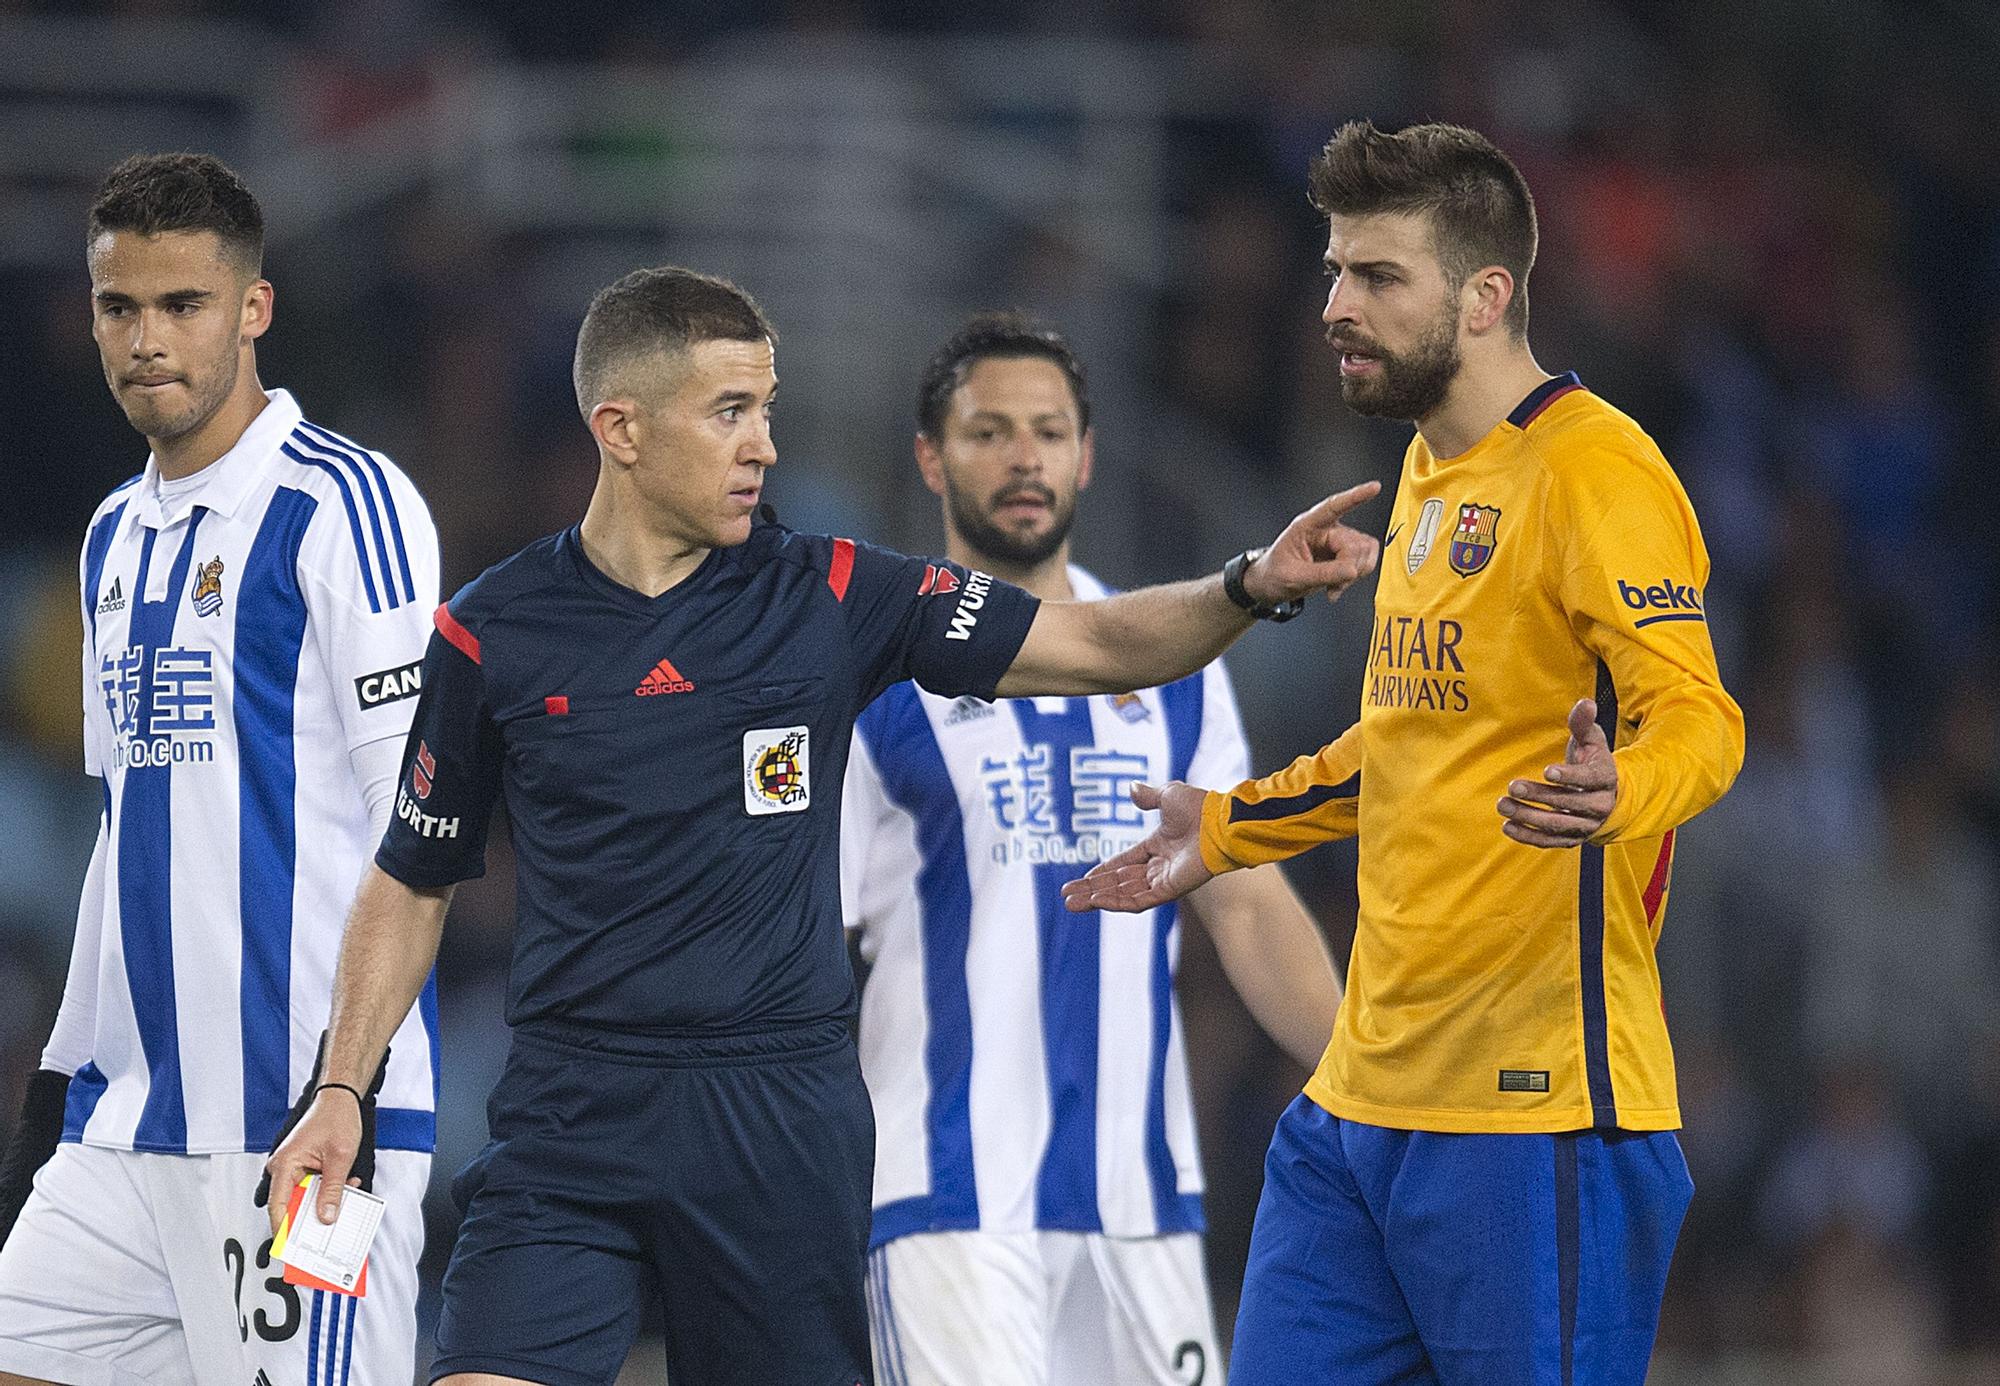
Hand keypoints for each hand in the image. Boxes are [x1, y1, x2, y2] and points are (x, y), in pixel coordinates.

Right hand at [263, 1090, 362, 1236]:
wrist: (341, 1097)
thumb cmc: (336, 1117)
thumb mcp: (340, 1157)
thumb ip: (332, 1189)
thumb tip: (326, 1216)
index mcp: (285, 1165)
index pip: (278, 1206)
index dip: (284, 1229)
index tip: (291, 1248)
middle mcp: (284, 1168)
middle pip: (291, 1204)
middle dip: (309, 1219)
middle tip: (323, 1238)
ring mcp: (294, 1167)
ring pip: (305, 1197)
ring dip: (324, 1202)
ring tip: (342, 1210)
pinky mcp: (305, 1166)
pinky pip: (313, 1186)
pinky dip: (329, 1190)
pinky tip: (348, 1189)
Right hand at [1061, 781, 1213, 912]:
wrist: (1218, 823)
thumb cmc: (1199, 808)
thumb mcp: (1168, 795)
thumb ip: (1148, 796)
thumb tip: (1131, 789)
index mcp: (1159, 846)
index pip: (1124, 863)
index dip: (1103, 871)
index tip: (1083, 878)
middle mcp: (1160, 867)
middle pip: (1119, 882)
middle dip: (1092, 890)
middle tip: (1067, 897)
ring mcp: (1164, 880)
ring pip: (1124, 894)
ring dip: (1098, 899)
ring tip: (1072, 903)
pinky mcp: (1169, 891)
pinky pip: (1138, 901)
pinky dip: (1116, 902)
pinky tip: (1096, 902)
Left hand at [1243, 481, 1382, 606]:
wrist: (1271, 584)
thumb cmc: (1274, 574)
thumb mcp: (1293, 576)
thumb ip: (1323, 573)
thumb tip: (1352, 570)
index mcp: (1307, 525)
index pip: (1333, 507)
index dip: (1355, 496)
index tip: (1375, 488)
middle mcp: (1326, 529)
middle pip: (1355, 543)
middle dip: (1348, 567)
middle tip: (1332, 585)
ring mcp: (1338, 541)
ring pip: (1365, 552)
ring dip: (1353, 574)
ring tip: (1332, 586)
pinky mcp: (1345, 555)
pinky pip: (1365, 562)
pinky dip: (1355, 578)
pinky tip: (1337, 586)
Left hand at [1497, 698, 1619, 847]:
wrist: (1606, 794)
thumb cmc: (1593, 761)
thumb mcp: (1591, 739)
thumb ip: (1583, 722)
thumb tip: (1584, 703)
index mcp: (1606, 779)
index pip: (1590, 780)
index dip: (1570, 777)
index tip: (1546, 771)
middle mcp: (1600, 806)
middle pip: (1570, 804)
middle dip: (1540, 796)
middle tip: (1512, 787)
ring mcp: (1586, 825)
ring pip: (1558, 825)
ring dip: (1529, 817)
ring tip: (1503, 805)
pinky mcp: (1573, 838)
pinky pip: (1551, 842)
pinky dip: (1529, 836)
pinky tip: (1507, 826)